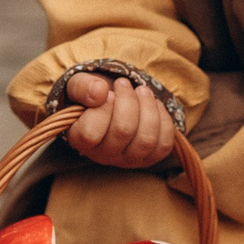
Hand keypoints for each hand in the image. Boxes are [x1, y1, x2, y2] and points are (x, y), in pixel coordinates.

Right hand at [62, 71, 177, 168]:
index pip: (90, 133)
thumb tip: (100, 91)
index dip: (102, 108)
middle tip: (124, 83)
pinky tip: (153, 105)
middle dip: (128, 100)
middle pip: (123, 131)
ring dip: (148, 107)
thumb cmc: (91, 97)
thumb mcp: (80, 86)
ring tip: (142, 90)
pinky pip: (164, 143)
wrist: (110, 105)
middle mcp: (103, 156)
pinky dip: (163, 119)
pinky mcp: (150, 158)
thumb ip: (82, 87)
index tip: (106, 92)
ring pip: (146, 139)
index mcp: (80, 140)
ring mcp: (128, 160)